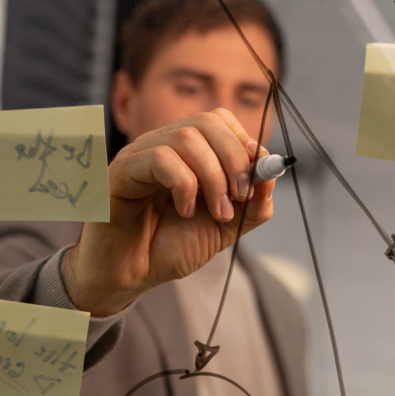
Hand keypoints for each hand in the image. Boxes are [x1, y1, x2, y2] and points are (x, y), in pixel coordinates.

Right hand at [62, 108, 274, 315]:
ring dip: (214, 177)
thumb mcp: (222, 227)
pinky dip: (185, 186)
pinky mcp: (121, 170)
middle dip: (235, 159)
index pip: (219, 120)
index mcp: (185, 152)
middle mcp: (161, 144)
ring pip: (187, 138)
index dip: (245, 143)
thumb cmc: (167, 247)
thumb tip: (273, 173)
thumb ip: (251, 204)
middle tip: (239, 197)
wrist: (127, 276)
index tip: (257, 179)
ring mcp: (139, 154)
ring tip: (216, 211)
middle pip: (207, 122)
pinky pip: (161, 158)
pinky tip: (184, 211)